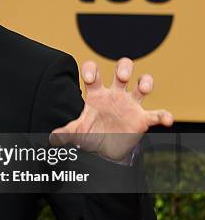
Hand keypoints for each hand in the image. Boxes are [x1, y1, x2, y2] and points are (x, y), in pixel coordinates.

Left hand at [50, 58, 172, 161]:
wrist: (104, 151)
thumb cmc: (90, 134)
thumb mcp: (77, 132)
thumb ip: (65, 132)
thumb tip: (53, 137)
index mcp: (95, 94)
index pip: (94, 72)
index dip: (92, 70)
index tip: (91, 78)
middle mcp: (114, 95)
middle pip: (122, 70)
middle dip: (124, 68)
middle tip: (122, 77)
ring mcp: (130, 105)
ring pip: (142, 84)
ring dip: (145, 82)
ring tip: (143, 89)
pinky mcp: (142, 118)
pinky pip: (156, 114)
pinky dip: (164, 116)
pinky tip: (167, 120)